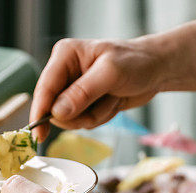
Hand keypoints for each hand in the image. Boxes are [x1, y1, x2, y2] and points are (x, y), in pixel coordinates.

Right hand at [30, 37, 164, 139]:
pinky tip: (113, 101)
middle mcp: (66, 72)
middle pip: (55, 109)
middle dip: (80, 114)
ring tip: (112, 97)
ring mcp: (75, 90)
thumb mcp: (110, 73)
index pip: (45, 87)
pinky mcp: (85, 103)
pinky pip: (84, 122)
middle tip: (101, 102)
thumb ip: (83, 92)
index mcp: (65, 56)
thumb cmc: (135, 62)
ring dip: (95, 115)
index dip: (40, 112)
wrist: (156, 69)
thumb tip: (58, 112)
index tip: (39, 134)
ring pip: (71, 119)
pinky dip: (102, 116)